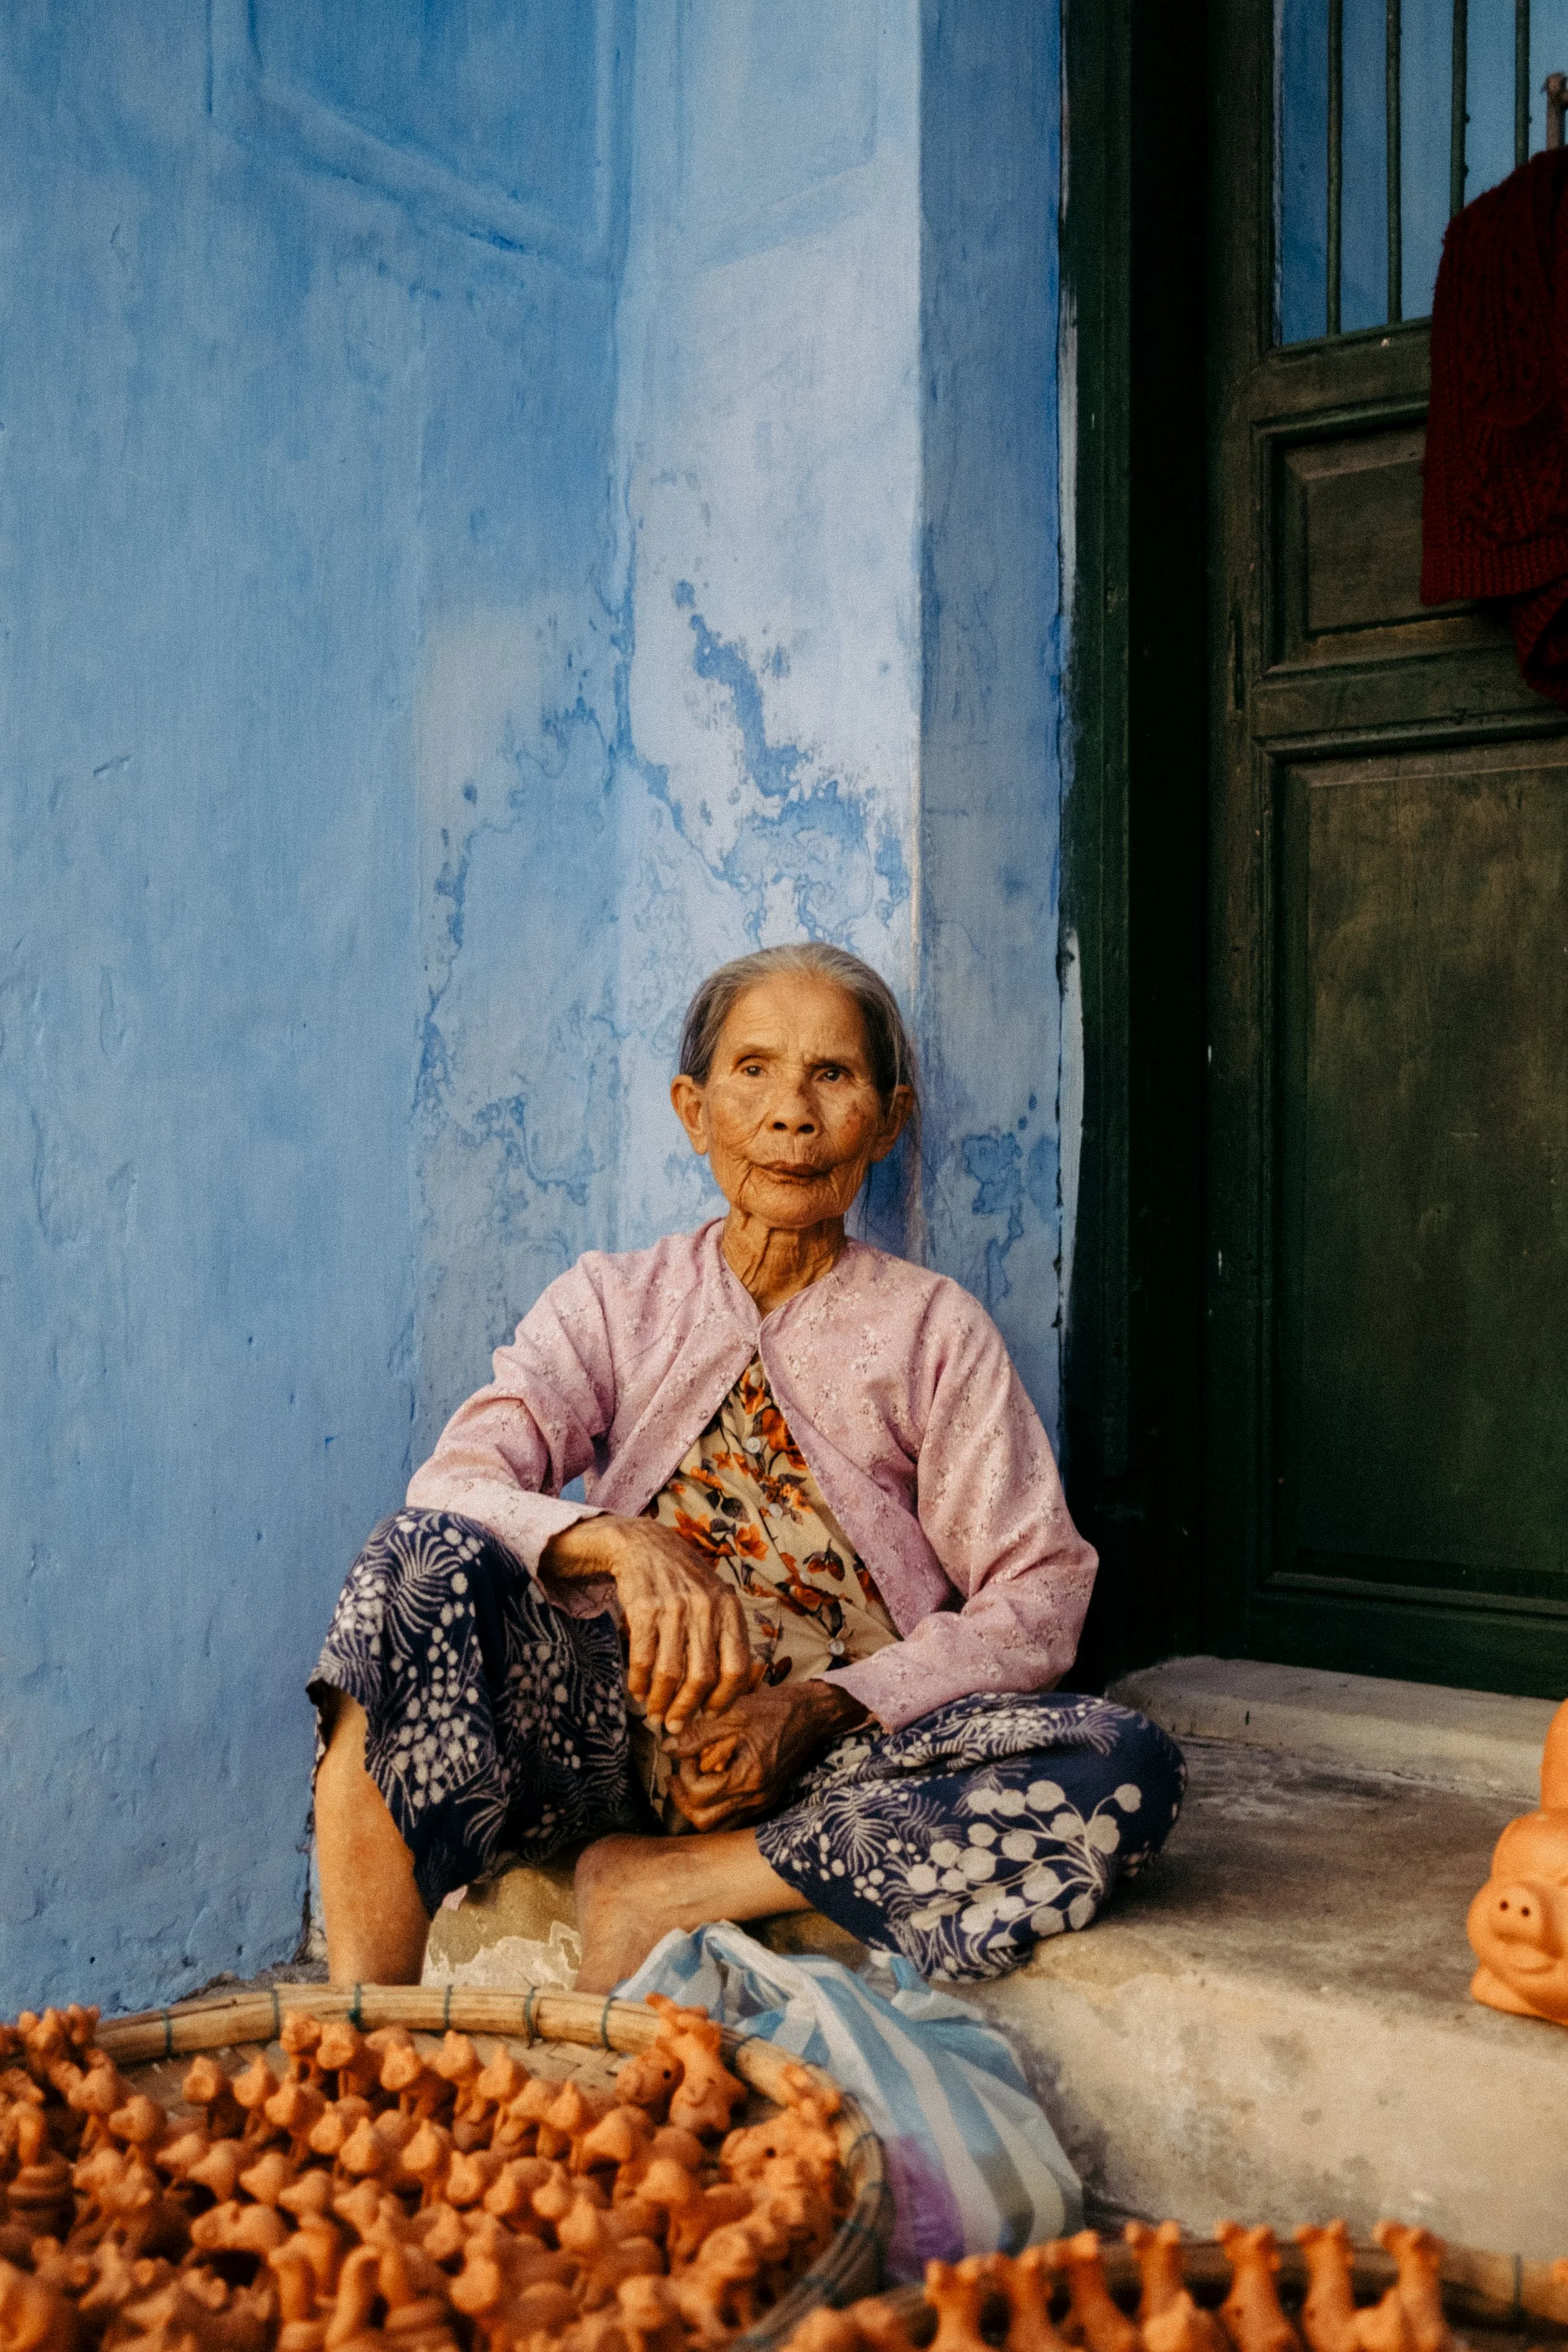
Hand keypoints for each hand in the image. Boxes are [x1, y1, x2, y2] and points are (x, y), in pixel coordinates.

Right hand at [540, 1515, 756, 1732]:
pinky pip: (643, 1658)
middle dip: (687, 1709)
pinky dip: (639, 1682)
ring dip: (660, 1701)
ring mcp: (674, 1606)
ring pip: (671, 1673)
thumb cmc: (683, 1583)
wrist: (644, 1544)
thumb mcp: (715, 1601)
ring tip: (654, 1713)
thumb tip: (723, 1695)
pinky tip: (637, 1691)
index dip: (725, 1699)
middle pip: (703, 1677)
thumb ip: (723, 1639)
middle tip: (675, 1725)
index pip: (737, 1668)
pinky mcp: (644, 1607)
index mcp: (730, 1609)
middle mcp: (706, 1607)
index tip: (709, 1714)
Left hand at [664, 1681, 868, 1831]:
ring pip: (718, 1825)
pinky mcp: (766, 1798)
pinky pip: (733, 1817)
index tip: (685, 1755)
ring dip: (699, 1807)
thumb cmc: (773, 1710)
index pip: (699, 1795)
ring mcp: (762, 1801)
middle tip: (678, 1776)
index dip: (684, 1776)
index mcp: (747, 1777)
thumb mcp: (732, 1714)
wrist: (811, 1714)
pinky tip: (713, 1782)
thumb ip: (697, 1734)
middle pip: (705, 1821)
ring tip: (692, 1780)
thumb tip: (668, 1748)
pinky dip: (717, 1806)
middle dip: (684, 1799)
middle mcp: (756, 1797)